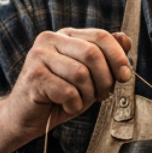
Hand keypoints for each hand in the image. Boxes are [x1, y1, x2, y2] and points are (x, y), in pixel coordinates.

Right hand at [10, 28, 131, 134]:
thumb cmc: (60, 96)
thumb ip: (105, 57)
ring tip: (80, 101)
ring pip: (81, 74)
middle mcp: (50, 39)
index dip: (118, 57)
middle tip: (101, 95)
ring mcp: (39, 56)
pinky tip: (67, 106)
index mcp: (66, 35)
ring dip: (88, 95)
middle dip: (104, 80)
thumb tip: (125, 39)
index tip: (125, 76)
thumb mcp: (89, 76)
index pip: (100, 36)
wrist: (26, 117)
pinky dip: (74, 104)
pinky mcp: (34, 76)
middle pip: (93, 54)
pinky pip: (68, 91)